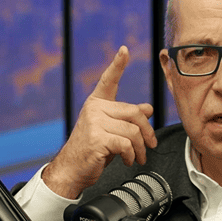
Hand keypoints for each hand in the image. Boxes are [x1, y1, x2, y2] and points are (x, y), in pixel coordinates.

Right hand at [43, 46, 156, 198]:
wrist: (72, 170)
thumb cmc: (92, 150)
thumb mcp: (111, 131)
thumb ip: (127, 118)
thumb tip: (147, 108)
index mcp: (96, 104)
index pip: (108, 80)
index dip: (118, 64)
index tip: (125, 50)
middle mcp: (94, 109)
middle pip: (134, 113)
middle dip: (147, 132)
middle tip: (150, 145)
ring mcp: (94, 122)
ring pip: (133, 131)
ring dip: (140, 148)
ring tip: (137, 157)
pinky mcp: (97, 138)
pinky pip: (126, 143)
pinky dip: (131, 155)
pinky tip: (127, 160)